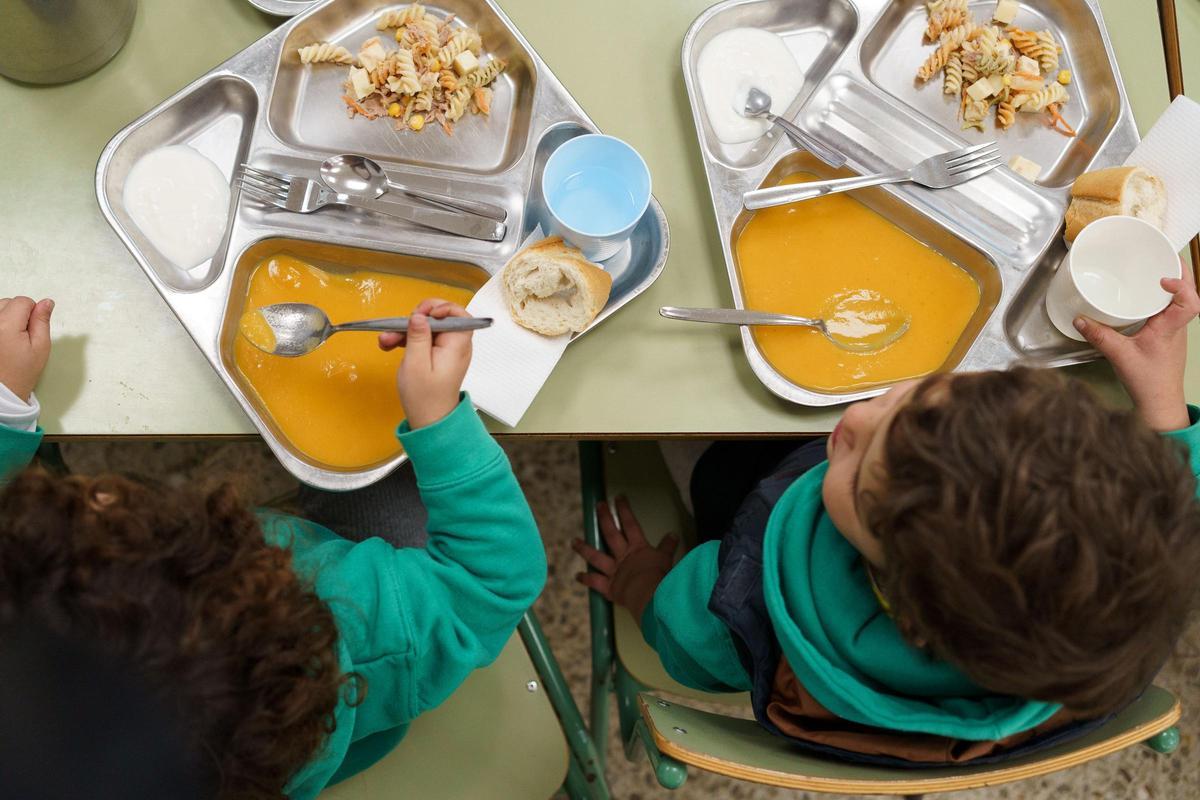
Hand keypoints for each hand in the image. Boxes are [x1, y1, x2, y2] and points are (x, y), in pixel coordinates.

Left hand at [0, 297, 53, 402]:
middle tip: (22, 336)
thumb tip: (46, 303)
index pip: (23, 301)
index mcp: (7, 325)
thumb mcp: (41, 347)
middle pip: (8, 302)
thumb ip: (42, 321)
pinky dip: (0, 324)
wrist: (2, 390)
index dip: (33, 313)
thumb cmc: (21, 372)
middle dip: (18, 313)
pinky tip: (2, 339)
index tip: (32, 330)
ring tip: (9, 338)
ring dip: (5, 317)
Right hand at [379, 298, 473, 428]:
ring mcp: (446, 349)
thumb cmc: (424, 396)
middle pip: (439, 318)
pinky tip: (390, 344)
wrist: (429, 420)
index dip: (441, 307)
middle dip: (415, 319)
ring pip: (427, 328)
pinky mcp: (437, 354)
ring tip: (385, 340)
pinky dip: (407, 339)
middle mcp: (455, 344)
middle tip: (398, 327)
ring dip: (405, 330)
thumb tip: (419, 316)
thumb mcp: (415, 364)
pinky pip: (423, 339)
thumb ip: (418, 337)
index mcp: (457, 344)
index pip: (458, 313)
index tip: (422, 314)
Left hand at [573, 496, 678, 621]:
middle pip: (611, 533)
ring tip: (573, 541)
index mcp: (638, 548)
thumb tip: (674, 535)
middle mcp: (622, 556)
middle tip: (598, 505)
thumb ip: (668, 547)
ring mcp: (613, 571)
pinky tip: (577, 576)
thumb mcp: (667, 558)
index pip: (630, 524)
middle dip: (604, 518)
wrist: (648, 595)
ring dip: (584, 549)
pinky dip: (586, 579)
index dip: (624, 510)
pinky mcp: (609, 587)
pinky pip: (595, 582)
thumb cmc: (659, 576)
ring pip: (595, 557)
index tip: (619, 497)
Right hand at [1074, 267, 1196, 431]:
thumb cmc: (1148, 381)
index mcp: (1170, 328)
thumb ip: (1099, 336)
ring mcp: (1174, 331)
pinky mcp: (1168, 336)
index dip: (1181, 286)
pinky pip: (1170, 311)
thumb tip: (1080, 319)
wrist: (1159, 402)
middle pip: (1189, 294)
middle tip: (1164, 257)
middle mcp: (1177, 327)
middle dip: (1180, 272)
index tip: (1162, 278)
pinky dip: (1163, 299)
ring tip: (1157, 270)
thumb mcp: (1119, 356)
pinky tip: (1148, 298)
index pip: (1190, 302)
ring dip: (1174, 285)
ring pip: (1181, 302)